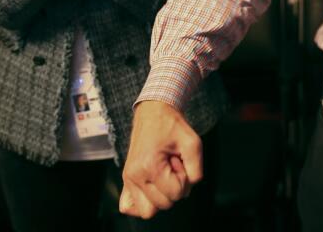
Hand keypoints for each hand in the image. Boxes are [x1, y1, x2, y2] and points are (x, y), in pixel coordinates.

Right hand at [120, 101, 202, 218]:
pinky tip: (152, 187)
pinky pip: (129, 207)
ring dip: (161, 196)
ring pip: (148, 211)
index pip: (176, 194)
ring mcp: (128, 179)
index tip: (179, 160)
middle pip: (164, 204)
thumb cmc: (172, 125)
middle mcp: (134, 175)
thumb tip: (187, 188)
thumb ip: (196, 170)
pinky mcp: (126, 179)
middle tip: (172, 165)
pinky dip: (143, 202)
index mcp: (149, 166)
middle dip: (174, 187)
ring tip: (163, 174)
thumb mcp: (193, 143)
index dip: (184, 178)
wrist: (152, 112)